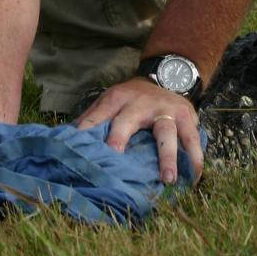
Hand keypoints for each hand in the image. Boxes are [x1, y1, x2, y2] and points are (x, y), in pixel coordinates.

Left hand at [75, 77, 202, 183]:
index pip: (97, 116)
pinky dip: (194, 158)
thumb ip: (91, 121)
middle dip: (121, 138)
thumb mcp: (109, 102)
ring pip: (166, 131)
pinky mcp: (187, 117)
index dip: (87, 131)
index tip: (76, 150)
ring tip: (168, 180)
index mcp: (116, 99)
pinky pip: (192, 139)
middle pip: (128, 120)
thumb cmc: (131, 100)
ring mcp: (166, 109)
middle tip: (116, 160)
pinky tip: (193, 178)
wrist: (167, 75)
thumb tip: (62, 143)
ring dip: (167, 156)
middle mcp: (140, 102)